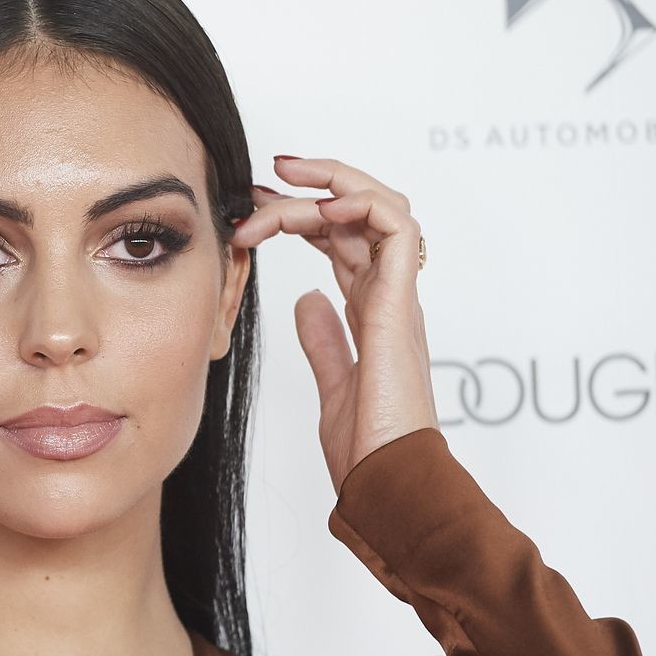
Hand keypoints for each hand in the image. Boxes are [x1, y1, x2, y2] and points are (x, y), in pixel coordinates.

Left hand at [228, 155, 440, 494]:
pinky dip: (361, 204)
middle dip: (315, 184)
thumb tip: (307, 301)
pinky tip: (320, 208)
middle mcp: (389, 296)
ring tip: (282, 179)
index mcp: (373, 311)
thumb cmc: (369, 448)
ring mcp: (398, 297)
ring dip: (331, 184)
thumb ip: (324, 340)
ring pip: (379, 207)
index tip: (256, 208)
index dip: (304, 215)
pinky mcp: (399, 303)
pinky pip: (397, 227)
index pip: (343, 241)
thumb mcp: (333, 384)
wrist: (387, 479)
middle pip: (360, 214)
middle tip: (265, 175)